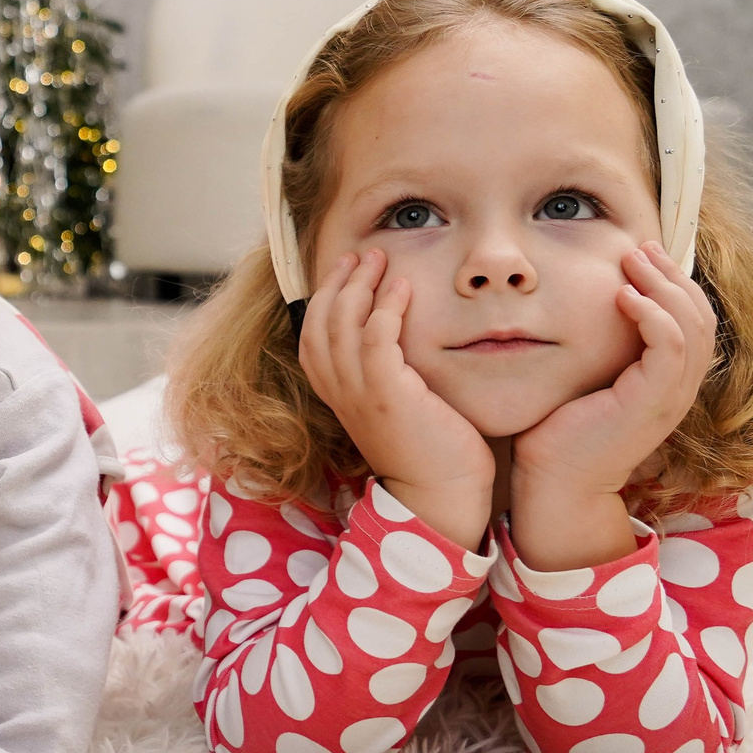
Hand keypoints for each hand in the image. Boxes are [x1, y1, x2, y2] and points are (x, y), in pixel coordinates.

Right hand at [299, 248, 493, 548]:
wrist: (440, 498)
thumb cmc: (430, 453)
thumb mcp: (397, 407)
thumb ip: (388, 376)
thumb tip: (400, 343)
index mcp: (337, 395)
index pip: (312, 336)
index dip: (324, 298)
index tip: (346, 270)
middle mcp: (340, 392)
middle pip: (322, 322)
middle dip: (339, 281)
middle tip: (363, 254)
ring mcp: (360, 394)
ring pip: (343, 323)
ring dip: (360, 284)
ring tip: (379, 259)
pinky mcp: (388, 395)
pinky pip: (376, 338)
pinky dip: (387, 307)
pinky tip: (403, 287)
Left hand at [510, 243, 717, 568]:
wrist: (554, 486)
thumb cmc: (558, 434)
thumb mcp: (584, 380)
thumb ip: (598, 348)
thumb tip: (580, 304)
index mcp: (666, 382)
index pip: (692, 319)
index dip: (674, 281)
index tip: (642, 252)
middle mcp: (677, 389)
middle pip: (700, 316)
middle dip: (672, 274)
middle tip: (641, 246)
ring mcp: (668, 398)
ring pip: (691, 326)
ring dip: (663, 286)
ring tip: (633, 260)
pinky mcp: (651, 404)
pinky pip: (669, 348)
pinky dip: (653, 315)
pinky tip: (624, 295)